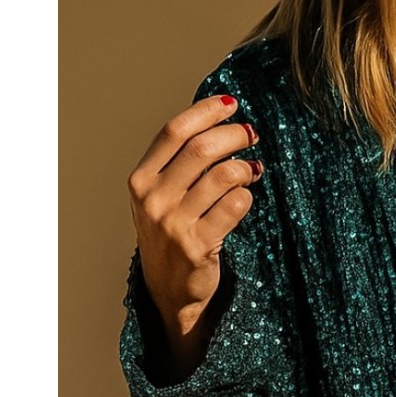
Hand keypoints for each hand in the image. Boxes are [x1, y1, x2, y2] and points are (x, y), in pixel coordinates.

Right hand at [126, 93, 263, 379]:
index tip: (231, 104)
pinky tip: (247, 197)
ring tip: (254, 169)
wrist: (169, 292)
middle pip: (200, 149)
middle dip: (233, 135)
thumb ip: (176, 165)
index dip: (206, 112)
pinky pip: (234, 207)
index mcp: (140, 180)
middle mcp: (153, 199)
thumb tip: (215, 122)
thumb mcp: (159, 198)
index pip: (174, 132)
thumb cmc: (170, 236)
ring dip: (245, 167)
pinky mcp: (198, 246)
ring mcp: (174, 224)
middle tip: (252, 134)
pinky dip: (246, 197)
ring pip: (221, 176)